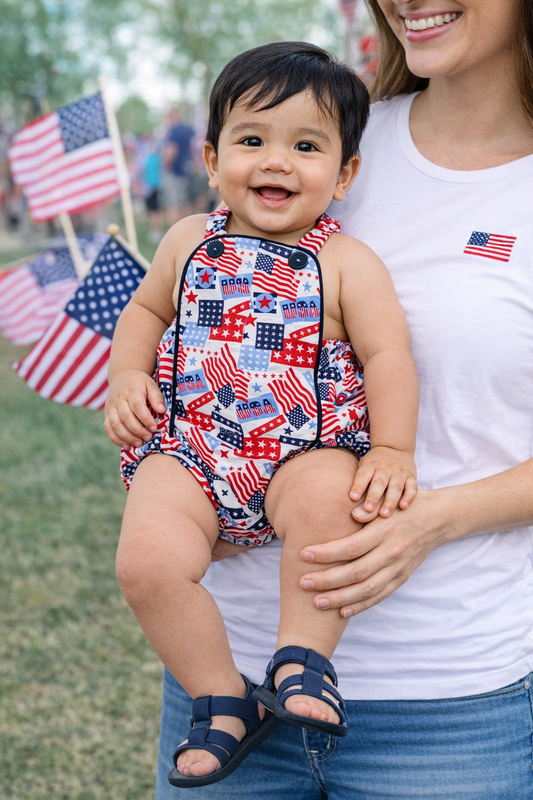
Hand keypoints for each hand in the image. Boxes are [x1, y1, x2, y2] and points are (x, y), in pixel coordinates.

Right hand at [104, 369, 166, 447]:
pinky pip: (108, 428)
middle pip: (126, 417)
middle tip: (148, 437)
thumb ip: (156, 397)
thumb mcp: (150, 384)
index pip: (137, 407)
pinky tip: (126, 445)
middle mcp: (119, 399)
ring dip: (127, 437)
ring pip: (115, 424)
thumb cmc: (140, 382)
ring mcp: (111, 407)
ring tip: (139, 443)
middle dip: (137, 430)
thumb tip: (161, 410)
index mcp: (131, 391)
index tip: (154, 428)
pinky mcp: (107, 413)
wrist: (122, 376)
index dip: (145, 419)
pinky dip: (116, 439)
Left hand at [299, 490, 447, 617]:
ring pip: (367, 590)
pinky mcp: (402, 578)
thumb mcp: (388, 502)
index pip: (352, 547)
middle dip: (327, 580)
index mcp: (384, 531)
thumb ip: (369, 509)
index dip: (327, 553)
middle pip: (356, 572)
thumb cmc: (404, 506)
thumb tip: (350, 514)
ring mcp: (398, 568)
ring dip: (340, 599)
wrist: (438, 519)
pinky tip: (341, 611)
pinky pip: (380, 596)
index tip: (304, 554)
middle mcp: (392, 552)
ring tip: (316, 602)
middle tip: (303, 583)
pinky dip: (361, 606)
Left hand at [350, 446, 416, 519]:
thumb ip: (361, 487)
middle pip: (379, 482)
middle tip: (368, 509)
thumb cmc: (374, 466)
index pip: (364, 474)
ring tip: (384, 514)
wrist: (394, 447)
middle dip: (374, 496)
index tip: (353, 497)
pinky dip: (408, 497)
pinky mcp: (411, 477)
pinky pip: (412, 487)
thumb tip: (354, 513)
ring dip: (390, 501)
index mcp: (371, 465)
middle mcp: (385, 468)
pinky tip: (403, 506)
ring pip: (396, 486)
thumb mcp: (365, 469)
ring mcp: (399, 472)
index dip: (358, 485)